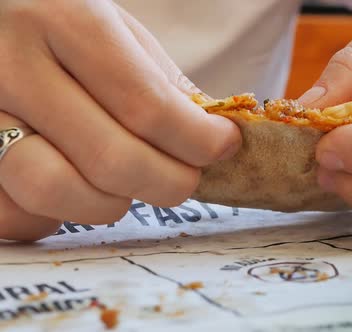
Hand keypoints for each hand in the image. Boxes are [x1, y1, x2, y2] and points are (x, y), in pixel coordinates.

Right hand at [0, 1, 240, 240]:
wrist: (1, 16)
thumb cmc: (64, 22)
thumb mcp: (118, 30)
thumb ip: (161, 83)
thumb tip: (211, 139)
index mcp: (62, 18)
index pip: (145, 104)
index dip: (198, 139)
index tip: (223, 145)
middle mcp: (9, 61)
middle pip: (108, 158)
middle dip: (168, 182)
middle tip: (186, 178)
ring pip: (50, 189)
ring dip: (109, 203)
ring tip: (128, 184)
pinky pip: (11, 212)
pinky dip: (54, 215)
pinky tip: (75, 186)